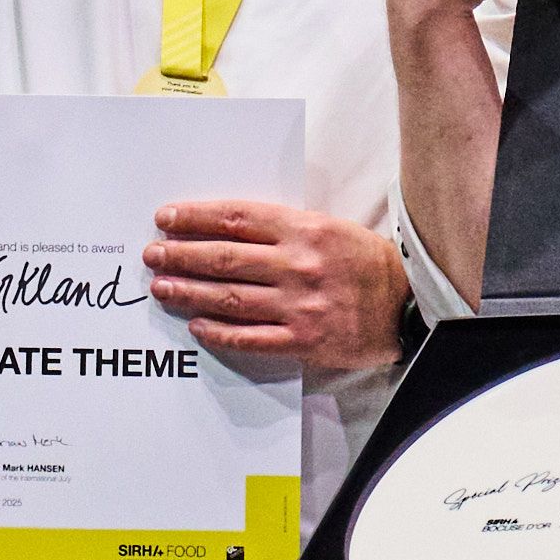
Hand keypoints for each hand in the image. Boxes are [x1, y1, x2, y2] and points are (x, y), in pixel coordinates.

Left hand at [144, 198, 403, 370]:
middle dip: (181, 255)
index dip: (196, 218)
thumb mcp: (327, 227)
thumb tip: (226, 228)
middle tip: (153, 253)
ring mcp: (298, 306)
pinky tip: (196, 324)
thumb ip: (281, 228)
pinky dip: (218, 332)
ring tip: (161, 287)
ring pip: (229, 297)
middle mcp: (298, 266)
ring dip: (189, 291)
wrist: (407, 305)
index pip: (236, 219)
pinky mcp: (303, 341)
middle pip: (224, 258)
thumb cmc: (364, 262)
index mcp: (304, 230)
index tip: (167, 218)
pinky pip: (250, 338)